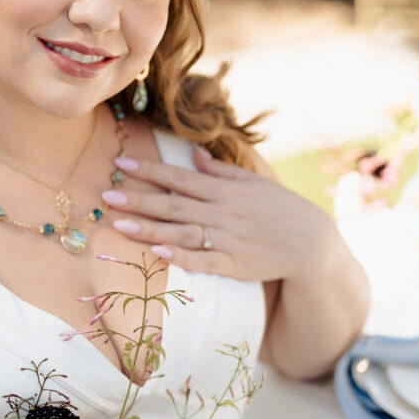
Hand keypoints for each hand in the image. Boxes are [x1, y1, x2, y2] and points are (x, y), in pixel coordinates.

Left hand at [103, 146, 335, 285]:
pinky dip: (181, 256)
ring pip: (181, 232)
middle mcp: (222, 212)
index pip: (180, 178)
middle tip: (107, 195)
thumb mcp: (252, 182)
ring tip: (120, 224)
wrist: (312, 242)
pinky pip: (203, 260)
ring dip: (150, 228)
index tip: (121, 165)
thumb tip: (192, 154)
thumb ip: (220, 170)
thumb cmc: (279, 208)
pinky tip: (157, 252)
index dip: (149, 171)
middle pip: (174, 204)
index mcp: (225, 190)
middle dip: (139, 198)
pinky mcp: (235, 264)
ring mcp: (228, 239)